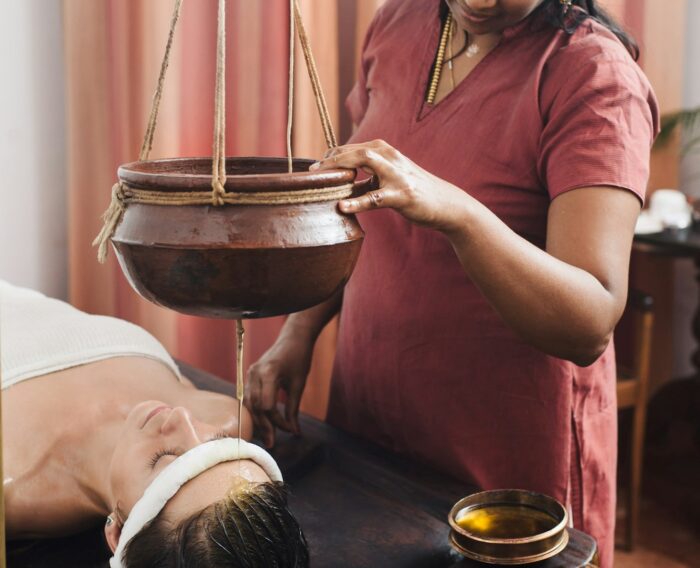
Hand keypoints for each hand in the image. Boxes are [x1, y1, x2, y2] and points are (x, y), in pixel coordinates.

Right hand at [246, 333, 313, 447]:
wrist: (293, 338)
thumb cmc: (299, 358)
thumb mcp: (299, 384)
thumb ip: (293, 409)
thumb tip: (294, 431)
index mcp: (268, 373)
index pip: (267, 406)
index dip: (278, 421)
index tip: (291, 430)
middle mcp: (254, 373)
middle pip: (255, 407)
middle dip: (264, 426)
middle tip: (272, 444)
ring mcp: (250, 374)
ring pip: (249, 404)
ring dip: (258, 421)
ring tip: (266, 436)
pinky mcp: (250, 376)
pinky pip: (249, 397)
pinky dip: (255, 411)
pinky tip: (262, 422)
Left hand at [310, 139, 470, 232]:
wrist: (445, 203)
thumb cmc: (414, 190)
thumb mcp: (390, 177)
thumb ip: (368, 174)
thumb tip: (340, 179)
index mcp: (385, 151)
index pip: (353, 148)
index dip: (331, 155)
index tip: (314, 168)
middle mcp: (391, 157)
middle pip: (355, 151)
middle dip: (331, 159)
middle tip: (311, 172)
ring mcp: (397, 175)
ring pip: (365, 163)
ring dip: (340, 169)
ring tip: (320, 179)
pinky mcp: (402, 195)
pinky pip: (376, 198)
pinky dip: (357, 202)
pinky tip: (342, 206)